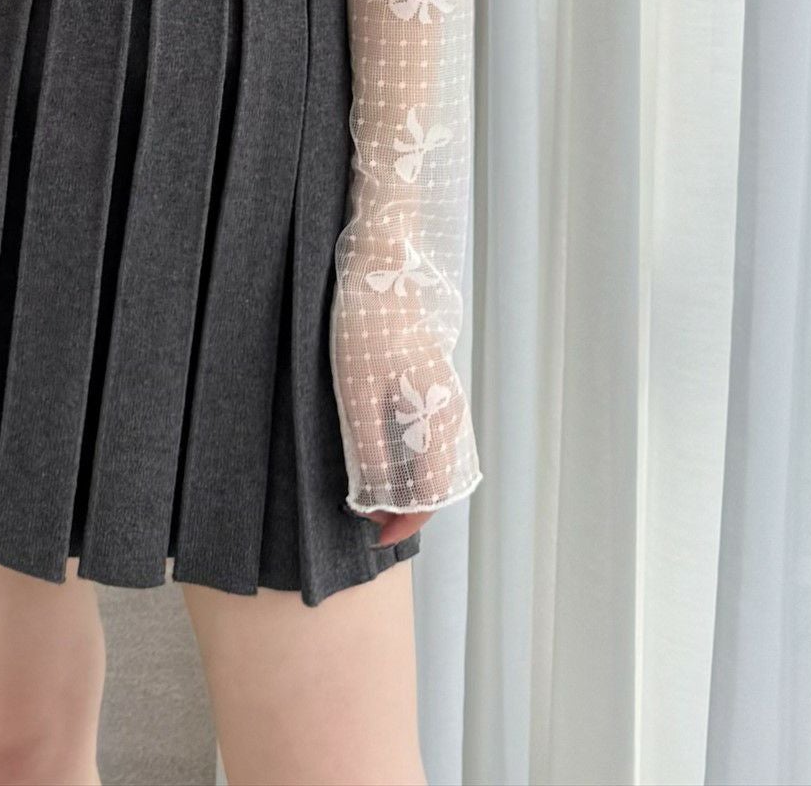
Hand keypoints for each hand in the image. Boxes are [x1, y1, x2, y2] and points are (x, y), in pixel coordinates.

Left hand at [357, 348, 473, 546]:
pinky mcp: (436, 385)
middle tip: (367, 516)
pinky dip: (413, 460)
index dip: (404, 522)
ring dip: (410, 485)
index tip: (373, 534)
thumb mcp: (359, 397)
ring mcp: (447, 399)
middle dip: (407, 508)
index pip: (433, 495)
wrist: (382, 276)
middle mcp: (452, 415)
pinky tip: (386, 455)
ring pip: (437, 461)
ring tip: (373, 491)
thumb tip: (374, 501)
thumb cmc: (367, 333)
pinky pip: (432, 438)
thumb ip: (371, 452)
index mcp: (438, 422)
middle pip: (440, 483)